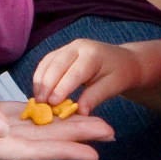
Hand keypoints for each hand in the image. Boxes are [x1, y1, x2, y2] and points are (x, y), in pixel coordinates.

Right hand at [0, 41, 113, 159]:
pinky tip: (57, 113)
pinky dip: (36, 117)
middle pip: (33, 143)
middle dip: (72, 139)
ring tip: (94, 125)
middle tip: (110, 135)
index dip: (61, 150)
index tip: (94, 151)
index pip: (24, 149)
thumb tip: (2, 128)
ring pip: (27, 131)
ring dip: (60, 129)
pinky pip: (12, 118)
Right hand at [34, 36, 152, 114]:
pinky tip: (39, 92)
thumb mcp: (112, 87)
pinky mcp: (62, 53)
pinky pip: (47, 63)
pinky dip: (41, 77)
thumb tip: (79, 112)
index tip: (52, 103)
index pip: (74, 72)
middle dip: (46, 85)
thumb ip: (95, 97)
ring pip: (48, 62)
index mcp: (93, 54)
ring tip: (37, 100)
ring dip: (40, 81)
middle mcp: (78, 47)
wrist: (123, 61)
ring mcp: (68, 48)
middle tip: (40, 104)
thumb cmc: (120, 74)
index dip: (62, 88)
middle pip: (56, 64)